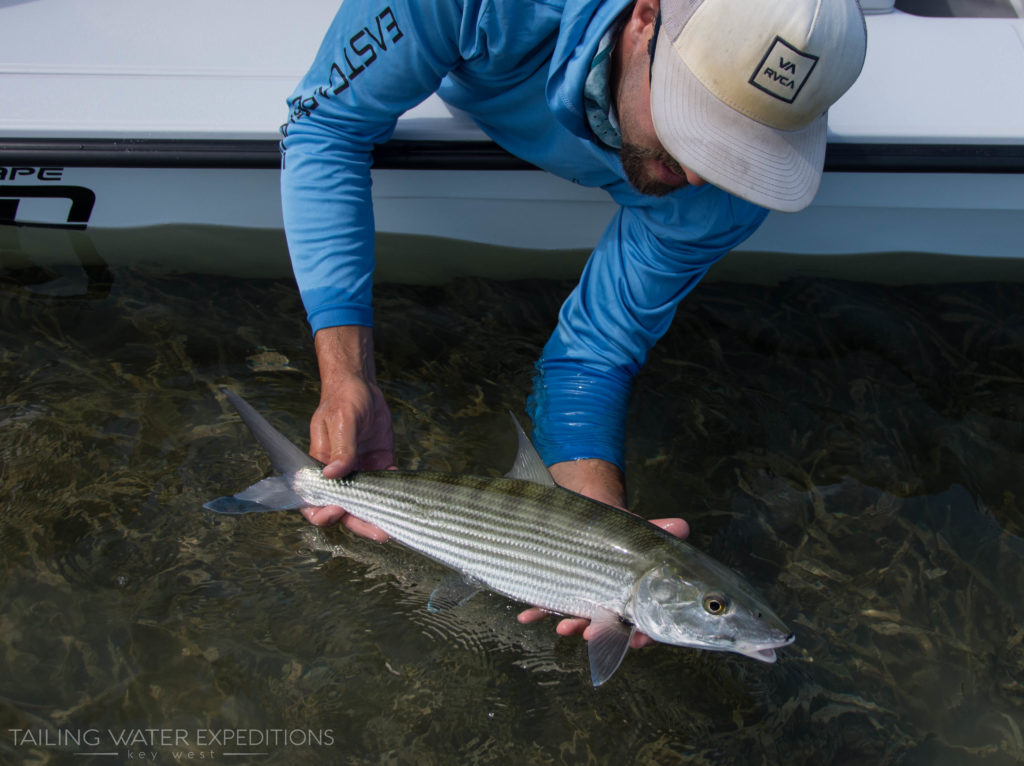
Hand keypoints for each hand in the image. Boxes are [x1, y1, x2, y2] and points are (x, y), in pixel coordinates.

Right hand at [302, 326, 393, 538]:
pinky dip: (395, 499)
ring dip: (377, 518)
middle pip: (344, 509)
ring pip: (367, 504)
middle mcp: (340, 476)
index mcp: (319, 467)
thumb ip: (340, 448)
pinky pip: (386, 488)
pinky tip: (406, 506)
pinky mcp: (380, 466)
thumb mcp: (340, 421)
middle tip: (378, 533)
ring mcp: (360, 473)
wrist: (362, 387)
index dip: (323, 512)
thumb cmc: (343, 400)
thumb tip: (333, 474)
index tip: (337, 510)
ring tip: (392, 529)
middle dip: (359, 524)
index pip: (313, 500)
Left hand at [517, 458, 690, 645]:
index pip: (643, 622)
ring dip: (570, 625)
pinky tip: (526, 616)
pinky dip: (536, 611)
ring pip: (578, 619)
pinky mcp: (556, 591)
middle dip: (600, 633)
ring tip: (562, 628)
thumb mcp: (636, 530)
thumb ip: (657, 532)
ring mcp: (581, 599)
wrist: (584, 514)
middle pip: (607, 625)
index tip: (639, 639)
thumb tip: (683, 526)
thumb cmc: (617, 528)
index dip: (643, 635)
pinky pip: (546, 605)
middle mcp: (607, 603)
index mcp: (632, 597)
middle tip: (592, 634)